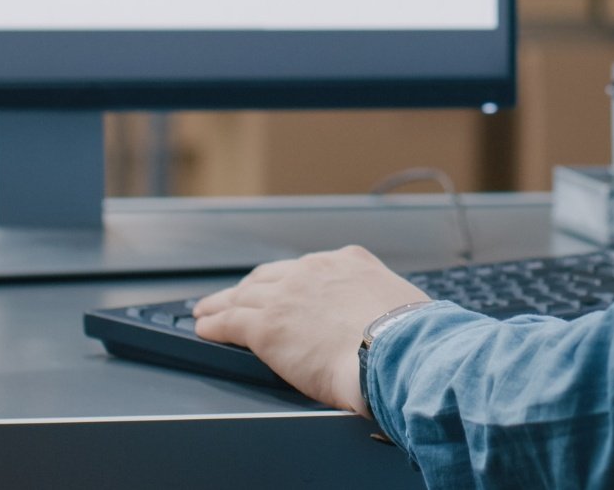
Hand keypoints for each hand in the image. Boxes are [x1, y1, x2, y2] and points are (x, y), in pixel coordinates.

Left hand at [193, 246, 430, 416]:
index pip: (310, 269)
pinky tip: (204, 328)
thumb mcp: (402, 307)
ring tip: (207, 310)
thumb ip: (383, 310)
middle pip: (270, 276)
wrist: (394, 352)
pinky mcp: (265, 326)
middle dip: (251, 287)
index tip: (284, 288)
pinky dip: (213, 324)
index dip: (291, 281)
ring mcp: (286, 296)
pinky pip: (229, 321)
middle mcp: (313, 270)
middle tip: (236, 295)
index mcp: (349, 262)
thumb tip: (387, 329)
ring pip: (243, 295)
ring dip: (222, 303)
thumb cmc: (408, 340)